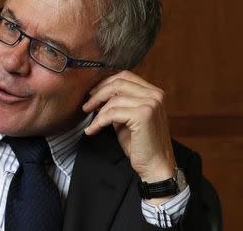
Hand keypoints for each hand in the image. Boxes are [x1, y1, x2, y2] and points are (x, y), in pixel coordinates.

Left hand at [83, 71, 175, 185]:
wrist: (155, 167)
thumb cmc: (140, 145)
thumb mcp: (127, 118)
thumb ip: (118, 104)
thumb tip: (97, 95)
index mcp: (153, 92)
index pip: (125, 76)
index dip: (105, 83)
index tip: (92, 94)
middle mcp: (155, 95)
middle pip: (118, 83)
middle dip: (98, 93)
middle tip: (86, 106)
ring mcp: (151, 104)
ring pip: (114, 99)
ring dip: (98, 111)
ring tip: (91, 123)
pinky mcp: (143, 115)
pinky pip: (112, 113)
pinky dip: (98, 122)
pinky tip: (92, 130)